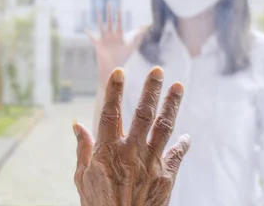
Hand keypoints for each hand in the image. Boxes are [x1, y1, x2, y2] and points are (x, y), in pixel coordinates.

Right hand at [73, 67, 189, 205]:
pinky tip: (186, 135)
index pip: (110, 112)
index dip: (114, 90)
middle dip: (151, 90)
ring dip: (172, 105)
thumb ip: (83, 148)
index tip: (120, 72)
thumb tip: (77, 124)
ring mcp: (151, 163)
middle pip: (142, 113)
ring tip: (179, 86)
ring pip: (164, 127)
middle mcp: (131, 152)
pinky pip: (176, 155)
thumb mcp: (82, 177)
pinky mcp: (166, 177)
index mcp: (107, 150)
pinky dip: (182, 144)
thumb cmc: (97, 204)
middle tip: (157, 71)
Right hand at [86, 4, 143, 86]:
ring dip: (100, 19)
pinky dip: (89, 34)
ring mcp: (104, 40)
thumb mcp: (130, 48)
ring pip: (101, 26)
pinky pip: (92, 38)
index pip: (119, 23)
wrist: (113, 67)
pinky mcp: (98, 45)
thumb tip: (142, 30)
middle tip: (109, 4)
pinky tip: (85, 29)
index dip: (119, 16)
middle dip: (110, 13)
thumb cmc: (122, 58)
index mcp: (118, 36)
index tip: (119, 8)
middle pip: (110, 22)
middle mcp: (111, 36)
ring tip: (98, 11)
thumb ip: (136, 39)